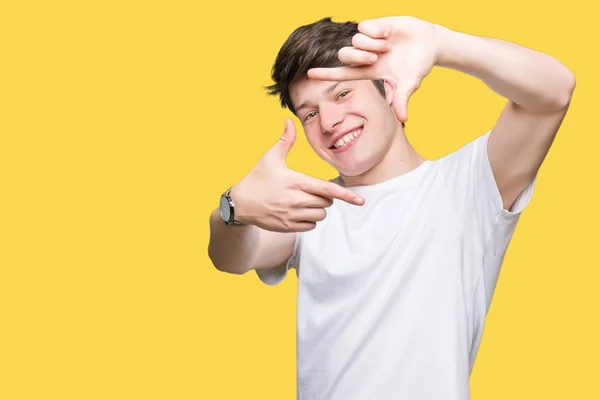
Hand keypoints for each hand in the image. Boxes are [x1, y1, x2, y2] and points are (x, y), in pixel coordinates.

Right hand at [230, 119, 364, 232]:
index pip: (327, 190)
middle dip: (324, 198)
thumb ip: (285, 140)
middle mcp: (296, 200)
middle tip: (310, 191)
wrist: (240, 204)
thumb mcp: (270, 158)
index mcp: (296, 182)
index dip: (346, 195)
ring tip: (304, 202)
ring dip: (318, 210)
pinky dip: (309, 220)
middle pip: (326, 203)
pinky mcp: (288, 226)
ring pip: (320, 216)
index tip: (360, 200)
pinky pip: (311, 226)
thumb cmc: (257, 178)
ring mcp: (292, 215)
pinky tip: (298, 212)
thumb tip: (289, 121)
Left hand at [307, 16, 439, 121]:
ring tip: (388, 46)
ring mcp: (368, 39)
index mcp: (368, 70)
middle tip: (376, 58)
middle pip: (344, 55)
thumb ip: (402, 98)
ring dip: (372, 44)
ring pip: (355, 40)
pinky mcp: (374, 25)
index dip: (325, 74)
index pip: (341, 73)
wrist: (429, 43)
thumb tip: (403, 118)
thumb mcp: (409, 83)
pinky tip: (388, 33)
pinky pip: (364, 26)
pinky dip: (376, 31)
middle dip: (358, 56)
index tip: (308, 75)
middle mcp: (364, 55)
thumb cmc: (417, 66)